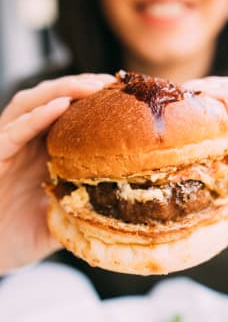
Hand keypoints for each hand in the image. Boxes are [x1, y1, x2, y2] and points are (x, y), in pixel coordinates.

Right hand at [0, 74, 114, 273]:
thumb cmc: (16, 238)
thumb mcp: (59, 223)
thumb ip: (82, 212)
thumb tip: (120, 212)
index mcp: (40, 154)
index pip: (66, 118)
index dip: (91, 104)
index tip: (123, 97)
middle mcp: (23, 145)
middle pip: (49, 102)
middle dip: (79, 88)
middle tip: (111, 83)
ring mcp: (6, 149)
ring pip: (29, 106)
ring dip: (60, 91)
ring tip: (90, 86)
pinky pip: (12, 133)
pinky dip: (34, 118)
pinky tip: (58, 106)